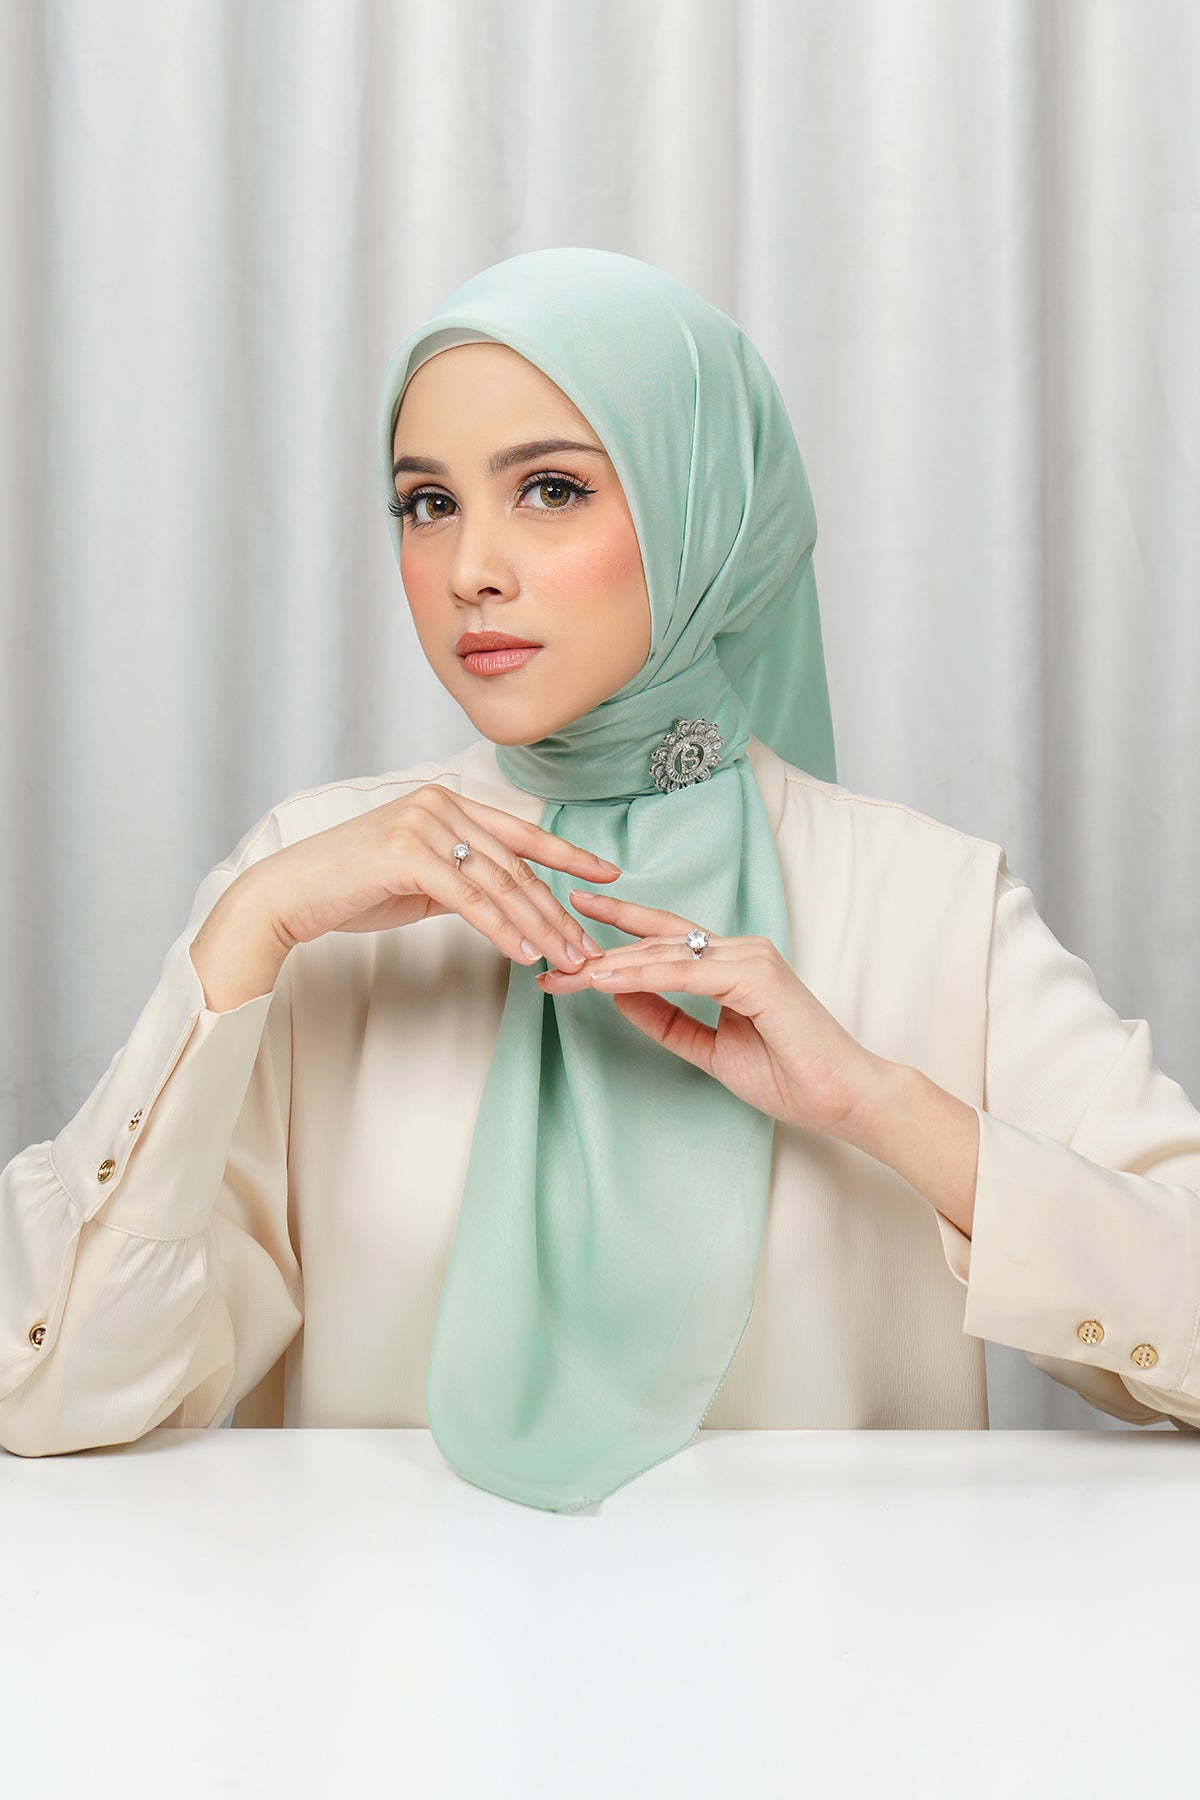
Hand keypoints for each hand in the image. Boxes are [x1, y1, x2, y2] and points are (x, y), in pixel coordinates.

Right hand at [238, 786, 619, 973]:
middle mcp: (438, 804)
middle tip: (587, 945)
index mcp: (444, 803)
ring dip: (537, 926)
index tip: (606, 873)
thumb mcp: (417, 878)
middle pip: (514, 864)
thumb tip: (502, 900)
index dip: (567, 853)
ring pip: (498, 883)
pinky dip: (501, 929)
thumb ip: (460, 878)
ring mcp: (422, 824)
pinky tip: (523, 953)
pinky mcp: (407, 854)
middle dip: (555, 910)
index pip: (519, 831)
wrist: (290, 894)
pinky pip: (469, 899)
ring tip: (565, 957)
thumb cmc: (349, 887)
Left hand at [537, 888, 882, 1138]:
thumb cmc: (790, 1076)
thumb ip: (668, 1021)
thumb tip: (620, 998)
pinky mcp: (757, 977)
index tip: (571, 925)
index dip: (617, 928)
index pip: (664, 938)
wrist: (843, 1098)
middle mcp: (740, 949)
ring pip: (664, 954)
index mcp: (731, 962)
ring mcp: (750, 958)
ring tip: (567, 971)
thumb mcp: (711, 1049)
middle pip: (655, 942)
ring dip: (611, 964)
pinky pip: (686, 974)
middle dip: (599, 949)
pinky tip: (605, 981)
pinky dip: (643, 976)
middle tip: (551, 955)